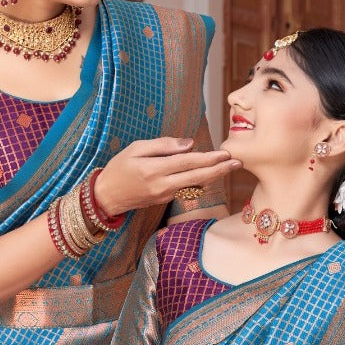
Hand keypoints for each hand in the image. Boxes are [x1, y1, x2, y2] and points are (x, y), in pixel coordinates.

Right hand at [94, 138, 241, 216]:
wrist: (107, 196)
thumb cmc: (119, 168)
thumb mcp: (136, 148)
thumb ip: (163, 145)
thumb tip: (189, 144)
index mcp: (154, 170)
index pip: (188, 163)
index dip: (209, 158)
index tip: (225, 153)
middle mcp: (163, 185)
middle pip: (198, 177)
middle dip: (219, 170)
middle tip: (237, 162)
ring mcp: (165, 195)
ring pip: (195, 185)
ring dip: (213, 176)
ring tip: (230, 166)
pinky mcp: (165, 200)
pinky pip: (186, 189)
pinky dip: (200, 181)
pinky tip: (211, 174)